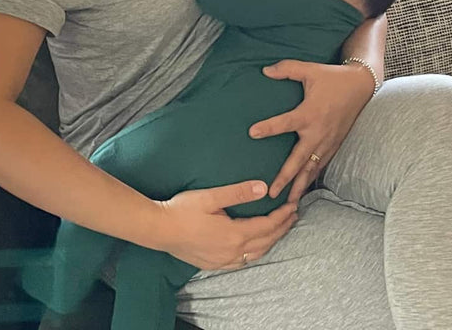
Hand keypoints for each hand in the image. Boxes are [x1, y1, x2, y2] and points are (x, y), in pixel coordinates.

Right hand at [154, 181, 297, 270]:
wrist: (158, 229)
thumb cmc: (182, 210)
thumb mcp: (211, 197)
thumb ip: (238, 193)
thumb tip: (263, 187)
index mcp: (234, 234)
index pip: (267, 226)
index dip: (282, 216)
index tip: (292, 205)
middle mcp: (232, 252)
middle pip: (265, 242)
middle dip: (282, 228)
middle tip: (293, 216)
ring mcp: (222, 261)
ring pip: (256, 254)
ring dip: (271, 241)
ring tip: (280, 229)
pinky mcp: (213, 264)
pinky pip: (242, 262)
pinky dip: (255, 253)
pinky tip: (255, 247)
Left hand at [250, 59, 374, 203]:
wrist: (361, 86)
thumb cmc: (332, 77)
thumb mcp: (309, 69)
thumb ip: (286, 69)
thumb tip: (264, 70)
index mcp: (309, 113)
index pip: (285, 123)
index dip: (269, 127)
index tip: (252, 133)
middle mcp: (318, 132)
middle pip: (298, 160)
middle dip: (285, 178)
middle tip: (271, 193)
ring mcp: (327, 141)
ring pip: (311, 169)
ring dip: (299, 186)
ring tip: (288, 204)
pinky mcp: (334, 145)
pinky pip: (321, 166)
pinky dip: (312, 179)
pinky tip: (303, 191)